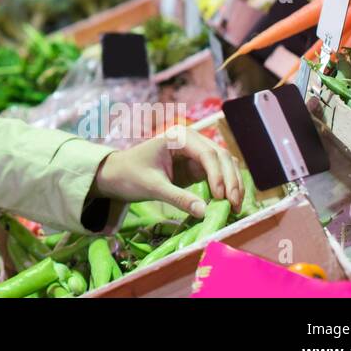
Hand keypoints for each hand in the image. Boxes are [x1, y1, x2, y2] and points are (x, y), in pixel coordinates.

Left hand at [90, 126, 243, 218]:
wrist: (116, 175)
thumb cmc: (129, 175)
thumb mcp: (152, 187)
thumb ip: (178, 198)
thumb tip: (205, 213)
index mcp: (178, 137)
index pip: (207, 153)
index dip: (218, 175)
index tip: (220, 197)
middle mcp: (191, 140)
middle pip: (222, 157)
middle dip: (231, 181)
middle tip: (234, 206)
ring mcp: (196, 153)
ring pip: (225, 165)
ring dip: (232, 184)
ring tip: (234, 207)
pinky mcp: (197, 167)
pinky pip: (218, 175)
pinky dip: (225, 187)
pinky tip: (228, 204)